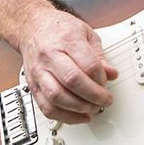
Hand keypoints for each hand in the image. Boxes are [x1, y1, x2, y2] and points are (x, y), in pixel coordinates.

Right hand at [17, 4, 119, 124]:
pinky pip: (46, 107)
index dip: (101, 78)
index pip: (88, 65)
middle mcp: (50, 56)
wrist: (32, 27)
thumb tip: (111, 74)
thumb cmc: (59, 29)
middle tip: (105, 100)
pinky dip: (64, 117)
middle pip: (72, 81)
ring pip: (57, 97)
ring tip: (93, 108)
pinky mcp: (33, 85)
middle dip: (93, 96)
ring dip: (79, 108)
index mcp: (67, 41)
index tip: (106, 83)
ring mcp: (39, 72)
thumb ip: (99, 55)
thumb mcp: (86, 33)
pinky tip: (78, 116)